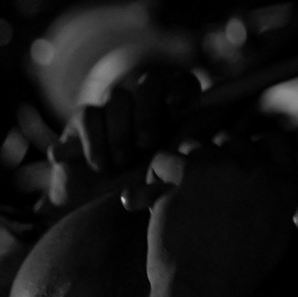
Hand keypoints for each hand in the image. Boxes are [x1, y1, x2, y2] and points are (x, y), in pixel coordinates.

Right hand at [44, 67, 200, 213]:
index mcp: (170, 113)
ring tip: (121, 162)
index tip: (176, 105)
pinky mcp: (81, 122)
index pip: (181, 82)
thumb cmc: (137, 195)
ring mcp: (110, 111)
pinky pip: (90, 116)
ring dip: (122, 132)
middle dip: (149, 112)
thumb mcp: (170, 173)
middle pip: (150, 81)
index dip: (180, 87)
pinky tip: (100, 164)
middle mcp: (142, 106)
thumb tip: (215, 130)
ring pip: (119, 98)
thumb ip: (189, 150)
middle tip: (146, 144)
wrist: (91, 215)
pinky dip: (97, 141)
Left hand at [137, 133, 297, 296]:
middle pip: (228, 139)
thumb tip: (252, 182)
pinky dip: (154, 175)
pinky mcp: (187, 174)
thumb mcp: (270, 235)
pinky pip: (163, 160)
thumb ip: (267, 201)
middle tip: (196, 183)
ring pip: (193, 147)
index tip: (233, 160)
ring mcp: (221, 169)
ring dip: (179, 166)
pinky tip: (151, 196)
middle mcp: (256, 169)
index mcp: (284, 184)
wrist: (206, 289)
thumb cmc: (233, 274)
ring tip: (171, 193)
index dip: (250, 147)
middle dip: (210, 157)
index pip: (274, 142)